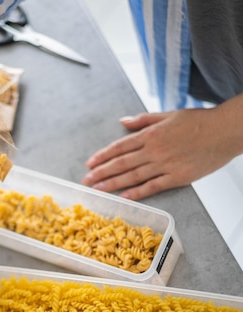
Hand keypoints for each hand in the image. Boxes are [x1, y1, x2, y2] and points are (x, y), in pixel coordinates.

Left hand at [82, 99, 242, 200]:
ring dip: (113, 184)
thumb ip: (144, 120)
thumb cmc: (198, 121)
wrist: (224, 131)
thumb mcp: (168, 114)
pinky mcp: (178, 177)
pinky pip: (153, 187)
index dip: (103, 156)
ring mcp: (165, 165)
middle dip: (102, 172)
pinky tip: (124, 197)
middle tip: (86, 180)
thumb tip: (123, 121)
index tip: (90, 163)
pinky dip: (137, 193)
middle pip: (122, 163)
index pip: (120, 147)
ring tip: (98, 189)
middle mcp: (154, 150)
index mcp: (151, 134)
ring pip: (133, 177)